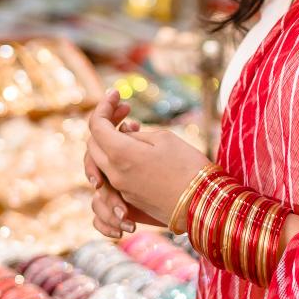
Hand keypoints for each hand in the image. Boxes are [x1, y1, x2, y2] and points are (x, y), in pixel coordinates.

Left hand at [87, 95, 210, 235]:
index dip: (103, 106)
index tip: (116, 94)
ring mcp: (121, 190)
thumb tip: (122, 136)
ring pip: (101, 161)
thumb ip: (135, 135)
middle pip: (93, 144)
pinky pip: (113, 175)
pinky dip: (118, 159)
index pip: (96, 125)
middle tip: (127, 110)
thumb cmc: (189, 167)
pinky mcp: (130, 200)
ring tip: (134, 129)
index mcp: (120, 155)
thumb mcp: (164, 139)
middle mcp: (114, 174)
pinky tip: (136, 151)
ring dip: (110, 142)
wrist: (205, 205)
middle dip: (105, 123)